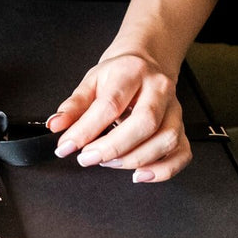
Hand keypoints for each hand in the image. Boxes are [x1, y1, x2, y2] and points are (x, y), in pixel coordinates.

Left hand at [45, 49, 190, 183]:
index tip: (67, 146)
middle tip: (89, 158)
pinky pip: (181, 153)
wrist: (146, 63)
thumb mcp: (92, 81)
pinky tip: (140, 174)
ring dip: (135, 159)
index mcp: (132, 73)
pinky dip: (163, 170)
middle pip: (144, 123)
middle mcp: (159, 89)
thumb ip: (73, 105)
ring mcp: (174, 109)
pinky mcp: (182, 128)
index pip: (110, 104)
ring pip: (166, 139)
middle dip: (113, 147)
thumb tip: (56, 125)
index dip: (86, 130)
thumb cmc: (119, 74)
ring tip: (109, 163)